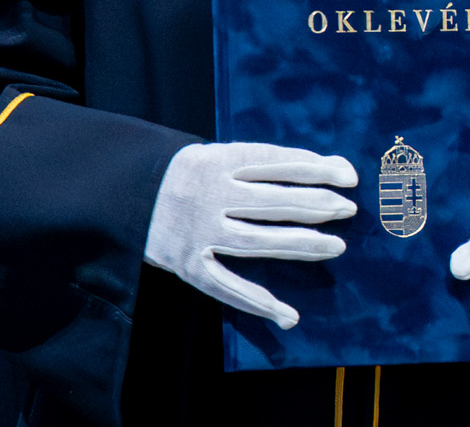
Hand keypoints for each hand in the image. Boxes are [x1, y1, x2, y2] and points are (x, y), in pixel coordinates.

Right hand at [145, 142, 357, 329]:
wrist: (120, 194)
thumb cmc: (181, 173)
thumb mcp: (212, 154)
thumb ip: (258, 163)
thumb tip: (320, 168)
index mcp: (217, 161)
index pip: (277, 163)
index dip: (316, 169)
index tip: (349, 176)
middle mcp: (209, 195)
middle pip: (274, 202)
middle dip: (317, 205)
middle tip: (349, 210)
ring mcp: (198, 233)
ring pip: (259, 241)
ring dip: (301, 245)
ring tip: (336, 246)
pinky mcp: (188, 265)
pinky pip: (228, 287)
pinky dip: (258, 302)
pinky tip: (288, 314)